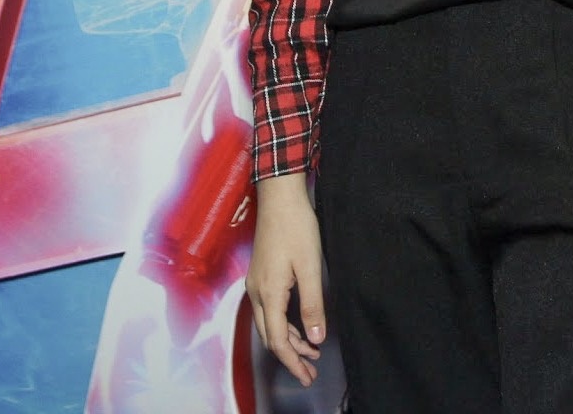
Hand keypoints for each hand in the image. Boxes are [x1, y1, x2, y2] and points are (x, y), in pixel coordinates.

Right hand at [246, 173, 326, 385]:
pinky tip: (299, 324)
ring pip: (269, 323)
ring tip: (310, 351)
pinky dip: (284, 322)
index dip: (293, 362)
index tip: (307, 376)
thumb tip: (316, 339)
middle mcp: (256, 292)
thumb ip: (312, 304)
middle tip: (310, 370)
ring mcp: (256, 282)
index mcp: (269, 293)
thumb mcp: (310, 266)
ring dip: (288, 339)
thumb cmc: (297, 227)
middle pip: (270, 336)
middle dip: (290, 356)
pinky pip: (269, 309)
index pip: (278, 341)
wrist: (279, 196)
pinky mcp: (260, 274)